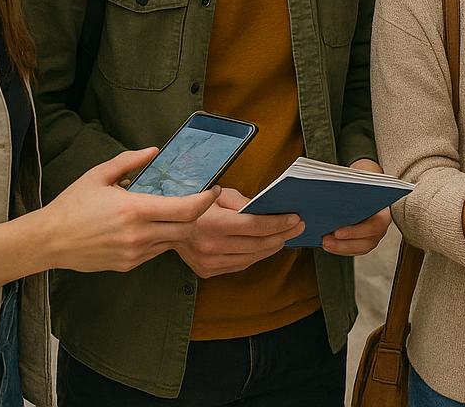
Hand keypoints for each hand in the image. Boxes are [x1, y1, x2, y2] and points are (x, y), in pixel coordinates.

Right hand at [41, 148, 217, 273]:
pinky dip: (161, 238)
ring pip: (173, 242)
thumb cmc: (72, 205)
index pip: (185, 209)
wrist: (49, 241)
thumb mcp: (98, 175)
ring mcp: (134, 253)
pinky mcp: (128, 265)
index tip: (213, 190)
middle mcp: (138, 235)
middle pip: (187, 229)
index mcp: (134, 210)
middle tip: (197, 201)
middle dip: (197, 215)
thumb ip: (129, 161)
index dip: (206, 200)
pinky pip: (157, 251)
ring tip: (172, 212)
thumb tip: (153, 151)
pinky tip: (151, 226)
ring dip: (179, 228)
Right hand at [175, 188, 305, 277]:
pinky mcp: (207, 271)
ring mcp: (209, 262)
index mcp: (213, 223)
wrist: (166, 227)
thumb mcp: (218, 193)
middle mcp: (211, 246)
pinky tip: (266, 247)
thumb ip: (242, 201)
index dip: (278, 223)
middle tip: (298, 227)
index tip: (295, 219)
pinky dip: (256, 256)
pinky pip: (240, 265)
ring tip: (286, 237)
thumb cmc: (195, 204)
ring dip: (272, 247)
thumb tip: (265, 209)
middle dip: (282, 235)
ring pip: (251, 258)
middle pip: (257, 244)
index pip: (255, 226)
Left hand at [321, 160, 391, 256]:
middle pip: (365, 242)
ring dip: (340, 248)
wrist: (368, 189)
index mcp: (383, 213)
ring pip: (359, 248)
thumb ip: (356, 184)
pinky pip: (353, 249)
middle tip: (326, 240)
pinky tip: (328, 244)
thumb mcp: (363, 179)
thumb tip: (336, 189)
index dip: (354, 232)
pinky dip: (340, 249)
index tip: (337, 232)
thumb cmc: (365, 184)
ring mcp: (373, 236)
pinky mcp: (364, 241)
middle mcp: (381, 228)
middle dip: (344, 244)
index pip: (372, 227)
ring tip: (324, 243)